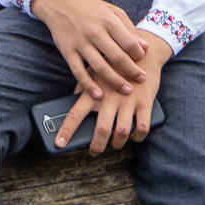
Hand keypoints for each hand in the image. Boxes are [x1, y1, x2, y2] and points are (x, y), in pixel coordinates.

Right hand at [30, 0, 151, 100]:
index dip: (139, 54)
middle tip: (142, 79)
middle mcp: (94, 32)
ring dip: (115, 81)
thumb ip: (129, 28)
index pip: (129, 42)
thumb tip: (145, 47)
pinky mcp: (67, 51)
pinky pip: (79, 72)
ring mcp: (80, 43)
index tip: (142, 61)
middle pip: (117, 57)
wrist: (59, 3)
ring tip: (126, 90)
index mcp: (108, 21)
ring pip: (100, 67)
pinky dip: (89, 85)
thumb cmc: (90, 8)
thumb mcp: (112, 11)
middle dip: (132, 71)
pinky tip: (98, 94)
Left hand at [54, 32, 169, 154]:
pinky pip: (142, 127)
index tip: (59, 144)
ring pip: (122, 132)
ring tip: (114, 145)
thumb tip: (70, 103)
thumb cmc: (114, 65)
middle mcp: (110, 97)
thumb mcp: (94, 71)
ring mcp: (128, 101)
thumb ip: (83, 87)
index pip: (75, 114)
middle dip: (96, 146)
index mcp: (94, 91)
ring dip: (117, 144)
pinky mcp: (145, 102)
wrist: (143, 52)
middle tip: (93, 152)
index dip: (66, 131)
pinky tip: (134, 137)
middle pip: (101, 130)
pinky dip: (138, 137)